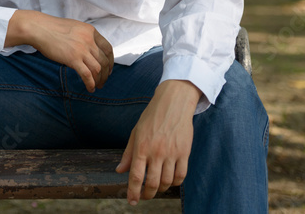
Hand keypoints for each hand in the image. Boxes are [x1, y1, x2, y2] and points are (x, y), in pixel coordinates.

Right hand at [5, 10, 113, 92]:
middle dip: (106, 74)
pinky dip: (90, 83)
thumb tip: (89, 50)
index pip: (108, 48)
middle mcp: (89, 40)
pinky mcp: (73, 58)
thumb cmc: (52, 28)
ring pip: (98, 69)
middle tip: (103, 81)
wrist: (38, 28)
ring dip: (99, 80)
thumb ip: (84, 37)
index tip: (108, 69)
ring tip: (97, 86)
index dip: (111, 61)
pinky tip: (89, 88)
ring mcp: (82, 49)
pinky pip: (87, 75)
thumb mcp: (74, 28)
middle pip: (105, 60)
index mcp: (90, 31)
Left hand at [115, 79, 199, 203]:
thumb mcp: (135, 133)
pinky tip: (170, 181)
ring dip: (162, 189)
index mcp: (141, 147)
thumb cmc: (151, 117)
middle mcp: (156, 152)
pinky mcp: (184, 152)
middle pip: (153, 183)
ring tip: (156, 188)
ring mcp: (172, 153)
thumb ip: (128, 154)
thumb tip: (119, 171)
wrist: (172, 104)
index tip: (132, 201)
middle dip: (147, 194)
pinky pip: (181, 175)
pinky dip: (175, 183)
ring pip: (168, 182)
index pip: (136, 176)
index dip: (133, 191)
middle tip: (144, 197)